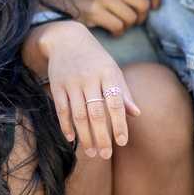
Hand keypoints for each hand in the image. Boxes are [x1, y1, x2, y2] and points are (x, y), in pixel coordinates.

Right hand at [36, 22, 139, 158]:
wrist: (66, 39)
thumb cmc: (95, 59)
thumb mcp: (112, 70)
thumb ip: (123, 92)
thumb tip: (136, 114)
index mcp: (108, 73)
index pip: (115, 103)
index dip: (119, 124)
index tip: (122, 142)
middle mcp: (90, 78)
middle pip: (96, 113)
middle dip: (102, 137)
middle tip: (105, 155)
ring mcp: (72, 82)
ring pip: (79, 115)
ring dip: (85, 136)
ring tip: (91, 152)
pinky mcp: (57, 85)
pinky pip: (61, 109)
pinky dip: (66, 126)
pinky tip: (71, 139)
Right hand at [49, 0, 159, 35]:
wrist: (62, 3)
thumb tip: (150, 2)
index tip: (155, 6)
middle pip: (142, 4)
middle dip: (141, 17)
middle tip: (134, 21)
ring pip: (131, 18)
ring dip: (127, 26)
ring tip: (119, 25)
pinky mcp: (94, 12)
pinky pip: (118, 27)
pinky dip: (118, 33)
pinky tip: (112, 31)